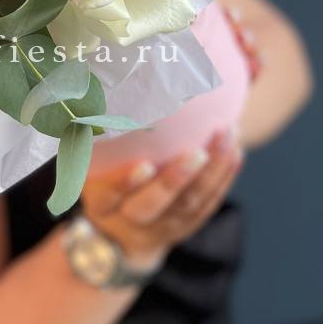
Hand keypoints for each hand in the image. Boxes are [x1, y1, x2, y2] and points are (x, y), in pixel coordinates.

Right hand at [81, 132, 243, 269]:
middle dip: (177, 180)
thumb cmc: (100, 179)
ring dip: (211, 172)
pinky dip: (223, 178)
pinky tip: (236, 152)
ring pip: (189, 205)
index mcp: (102, 205)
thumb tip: (92, 90)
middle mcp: (131, 221)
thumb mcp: (87, 167)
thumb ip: (92, 139)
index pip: (111, 196)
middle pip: (154, 206)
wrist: (118, 232)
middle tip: (197, 152)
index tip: (144, 164)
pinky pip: (208, 204)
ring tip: (227, 138)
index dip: (126, 183)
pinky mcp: (185, 226)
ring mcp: (162, 227)